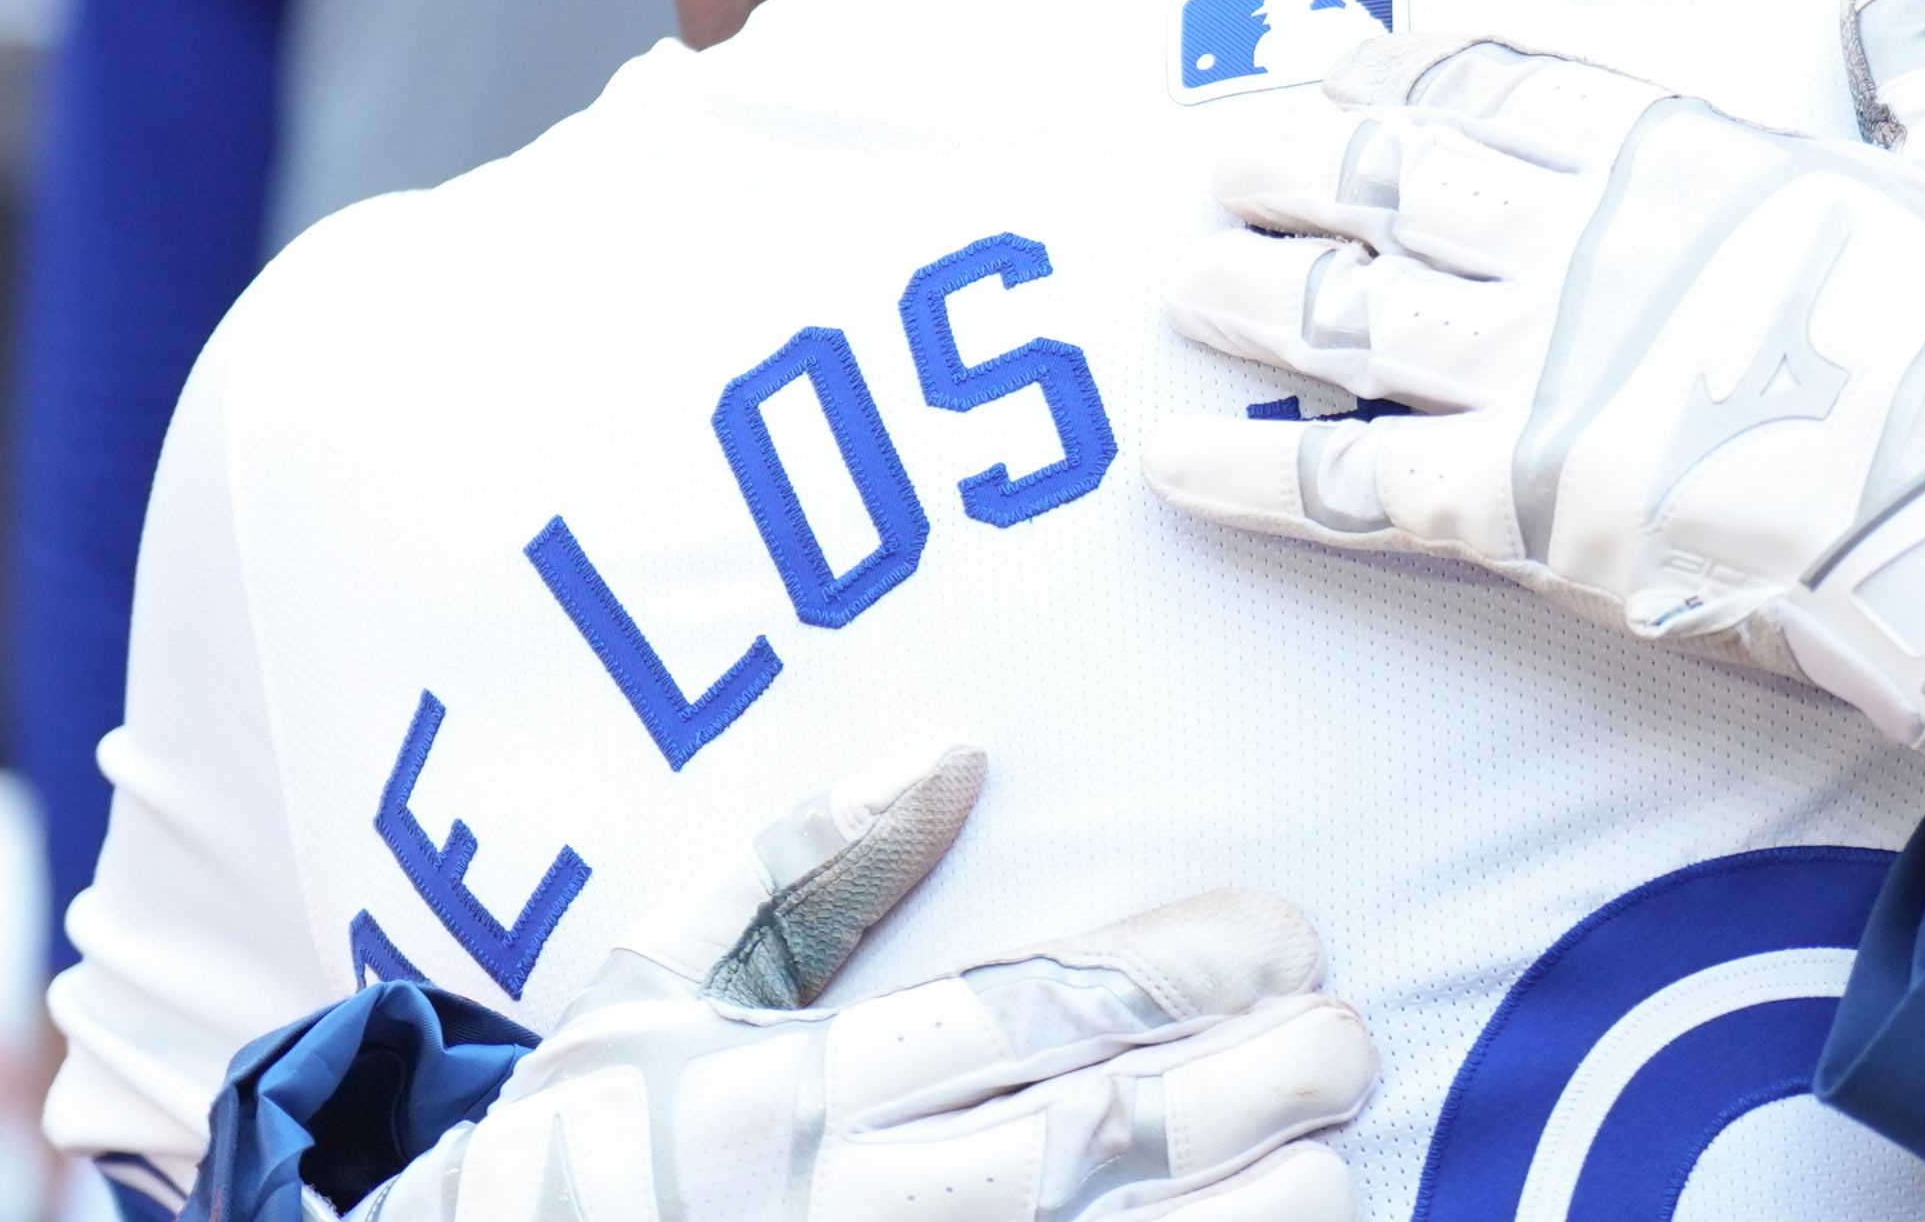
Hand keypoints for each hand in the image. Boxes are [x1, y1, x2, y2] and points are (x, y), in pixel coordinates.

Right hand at [359, 746, 1372, 1221]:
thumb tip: (953, 750)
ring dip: (1228, 1219)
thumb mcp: (644, 994)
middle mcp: (835, 1213)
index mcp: (786, 1100)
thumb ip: (794, 866)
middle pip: (1080, 1143)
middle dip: (1235, 1089)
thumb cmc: (574, 1159)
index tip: (1285, 937)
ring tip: (1334, 1166)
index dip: (1172, 974)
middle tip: (1350, 1037)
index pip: (1021, 1017)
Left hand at [1144, 0, 1924, 756]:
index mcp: (1677, 151)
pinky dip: (1248, 474)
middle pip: (1387, 181)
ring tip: (1184, 286)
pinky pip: (1340, 481)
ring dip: (1248, 294)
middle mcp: (1579, 240)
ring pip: (1341, 311)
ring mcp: (1533, 366)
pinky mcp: (1510, 500)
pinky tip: (1175, 463)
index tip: (1343, 76)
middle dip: (1292, 169)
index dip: (1402, 78)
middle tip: (1226, 171)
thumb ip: (1917, 42)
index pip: (1496, 85)